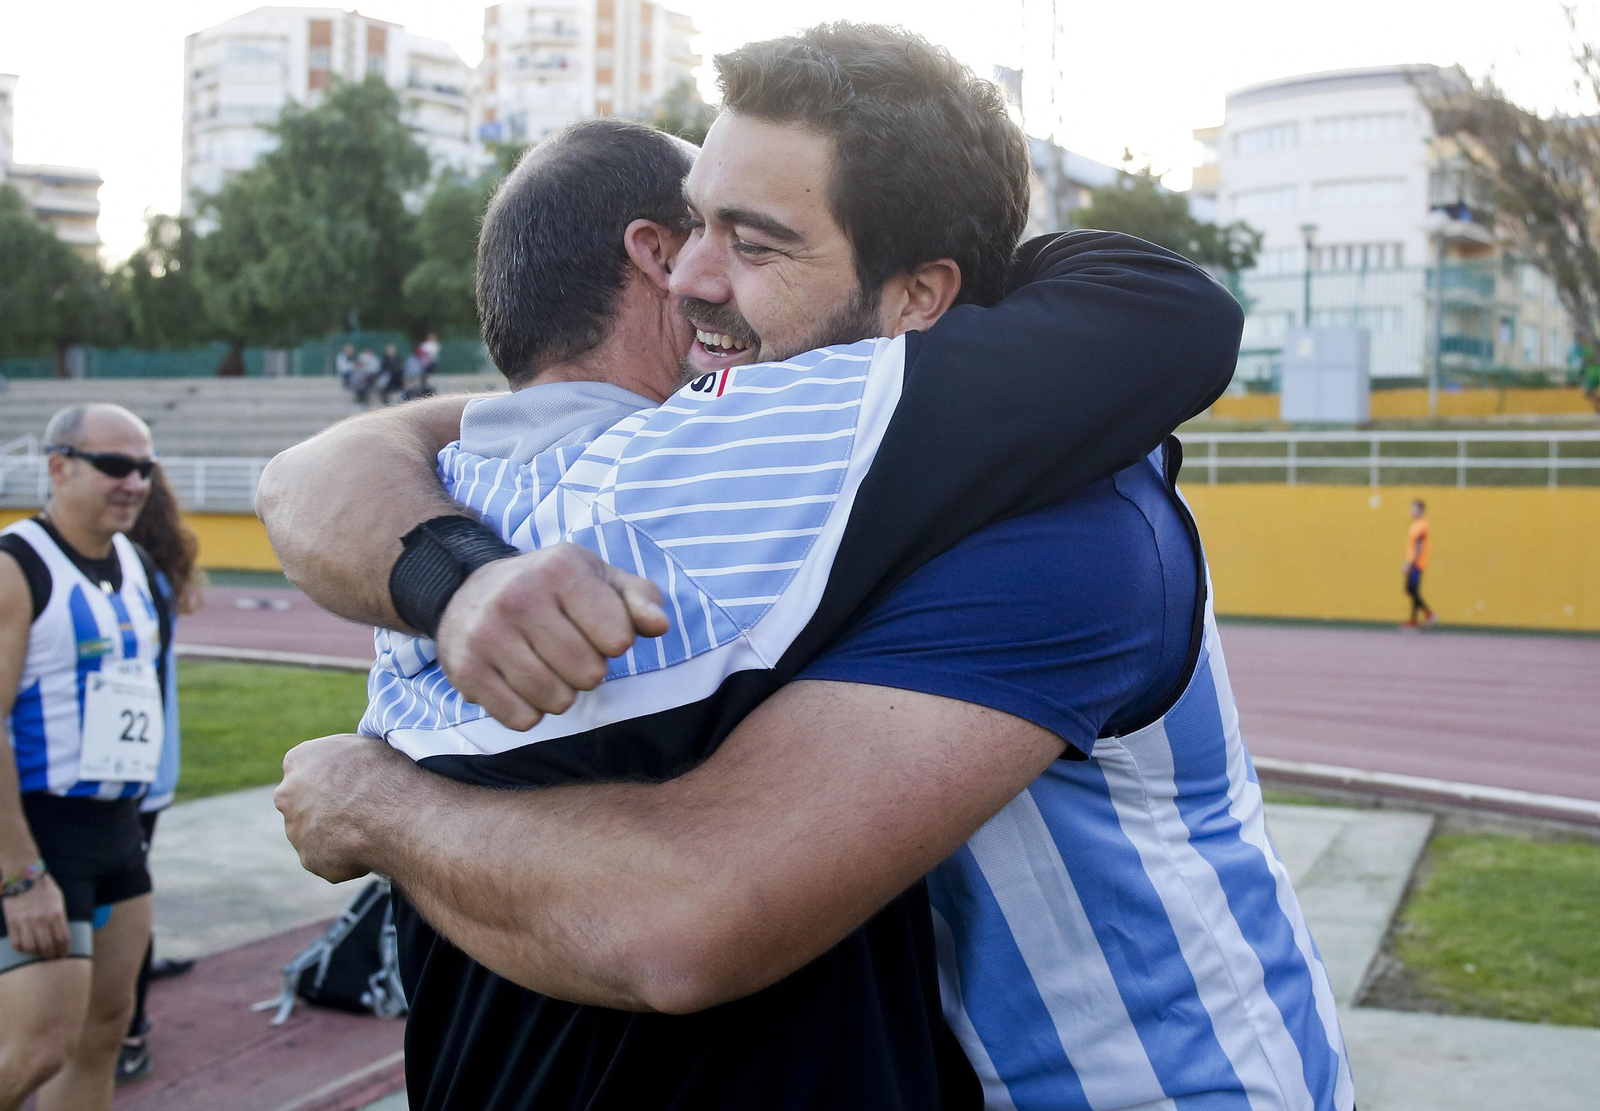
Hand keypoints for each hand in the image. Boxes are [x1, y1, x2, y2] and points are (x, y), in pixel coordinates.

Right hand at [1, 874, 70, 958]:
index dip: (64, 950)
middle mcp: (41, 920)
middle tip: (52, 957)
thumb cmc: (43, 888)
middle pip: (47, 946)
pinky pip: (16, 944)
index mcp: (56, 913)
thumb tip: (61, 935)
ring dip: (36, 954)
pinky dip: (22, 949)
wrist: (23, 877)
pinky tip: (27, 947)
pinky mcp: (12, 923)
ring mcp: (25, 922)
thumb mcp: (58, 900)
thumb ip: (60, 917)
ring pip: (31, 948)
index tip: (63, 954)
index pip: (62, 939)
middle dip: (51, 955)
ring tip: (40, 953)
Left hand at [276, 734, 408, 882]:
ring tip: (369, 829)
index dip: (328, 777)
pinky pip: (326, 858)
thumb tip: (345, 765)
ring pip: (313, 832)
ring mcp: (295, 829)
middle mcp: (288, 794)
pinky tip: (367, 848)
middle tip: (357, 809)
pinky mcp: (309, 858)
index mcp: (300, 759)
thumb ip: (342, 757)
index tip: (347, 783)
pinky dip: (344, 857)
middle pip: (301, 802)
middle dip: (323, 806)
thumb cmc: (386, 776)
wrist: (395, 817)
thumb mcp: (364, 747)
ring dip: (334, 833)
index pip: (305, 767)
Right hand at [436, 544, 669, 730]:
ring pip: (556, 701)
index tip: (595, 628)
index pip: (619, 639)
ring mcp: (486, 634)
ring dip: (561, 693)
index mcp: (560, 568)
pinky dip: (529, 711)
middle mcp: (518, 597)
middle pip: (589, 674)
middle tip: (568, 650)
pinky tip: (520, 683)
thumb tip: (659, 625)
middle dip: (588, 670)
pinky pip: (521, 719)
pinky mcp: (465, 670)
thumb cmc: (552, 589)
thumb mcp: (599, 579)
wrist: (469, 590)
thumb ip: (640, 598)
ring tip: (546, 667)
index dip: (615, 640)